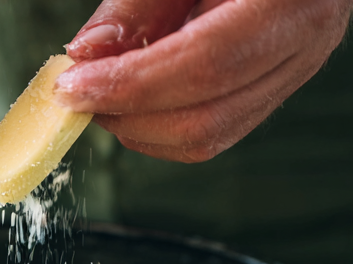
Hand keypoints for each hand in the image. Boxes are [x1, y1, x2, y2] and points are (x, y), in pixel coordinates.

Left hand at [55, 0, 352, 161]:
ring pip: (208, 137)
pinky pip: (212, 132)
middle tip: (78, 97)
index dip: (133, 85)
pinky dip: (159, 126)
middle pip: (206, 117)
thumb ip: (138, 3)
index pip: (206, 64)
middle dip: (130, 116)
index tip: (74, 86)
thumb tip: (85, 54)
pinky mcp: (273, 92)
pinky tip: (131, 98)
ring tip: (100, 94)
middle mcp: (303, 44)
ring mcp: (293, 74)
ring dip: (140, 128)